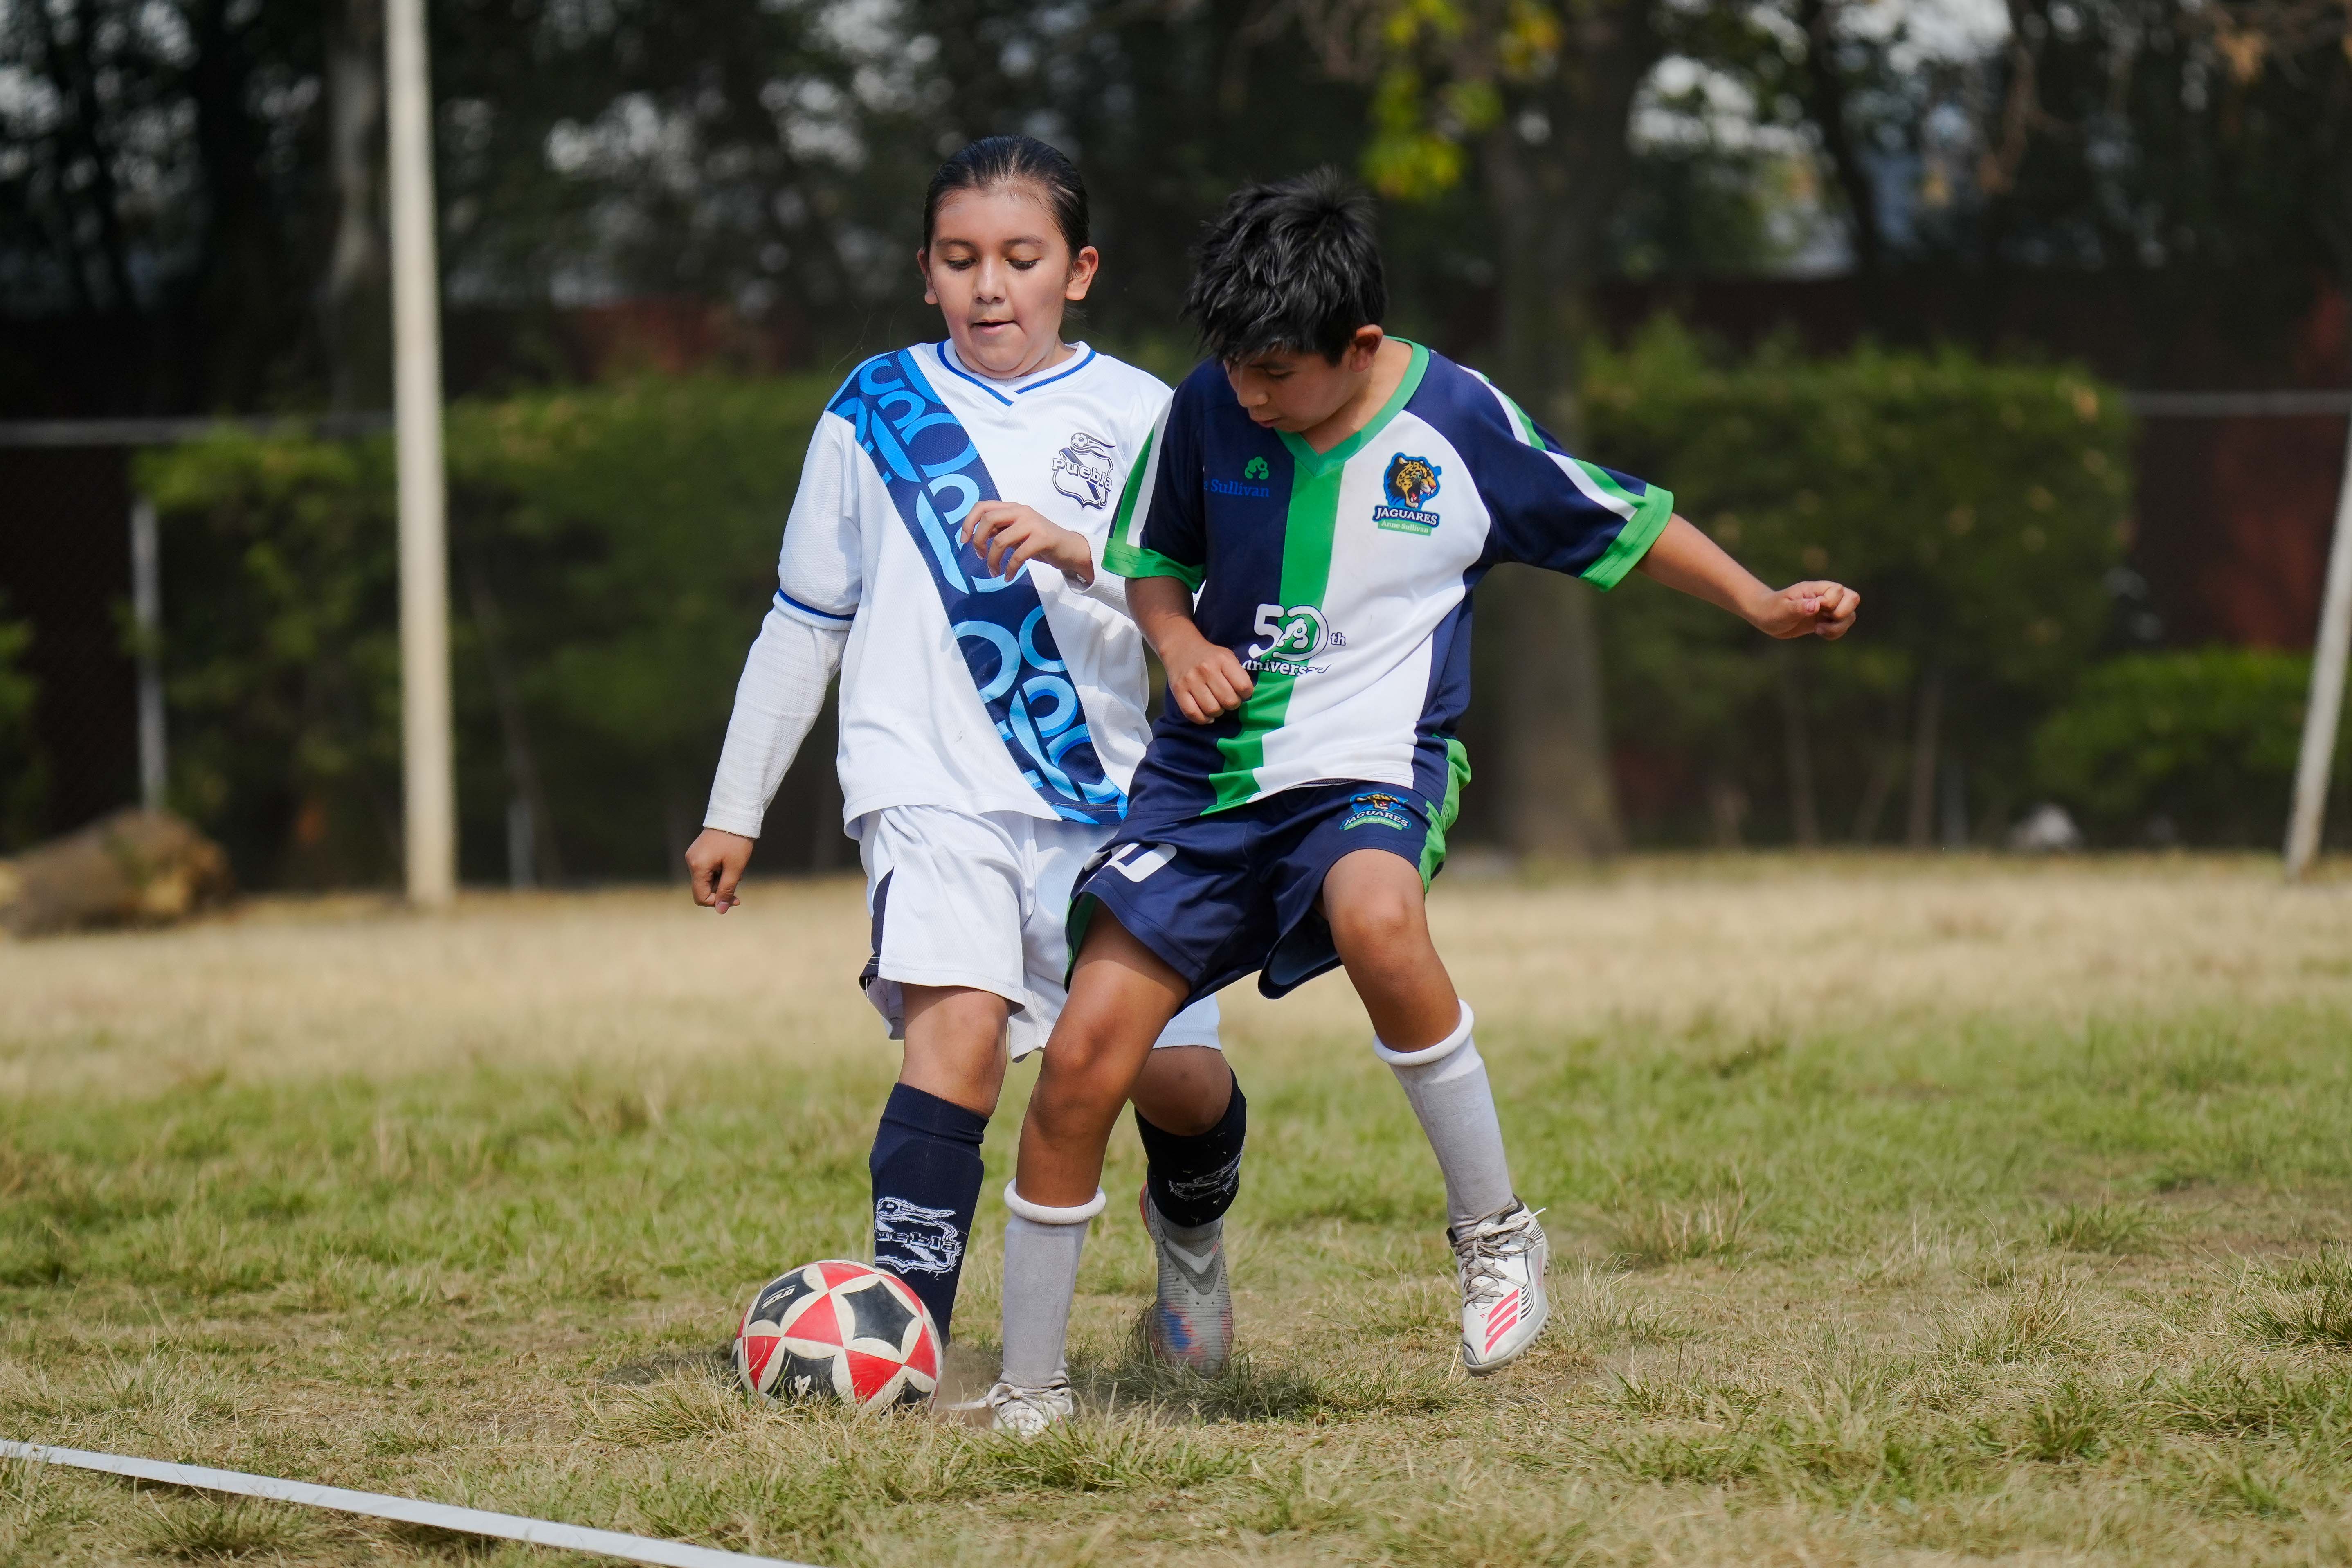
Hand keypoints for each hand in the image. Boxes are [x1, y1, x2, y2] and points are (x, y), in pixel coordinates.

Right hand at [685, 828, 755, 911]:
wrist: (735, 814)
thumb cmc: (736, 841)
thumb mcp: (735, 868)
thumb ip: (727, 890)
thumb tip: (721, 910)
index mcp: (698, 866)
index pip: (701, 896)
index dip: (717, 902)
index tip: (736, 899)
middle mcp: (691, 861)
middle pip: (703, 888)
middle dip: (721, 889)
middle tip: (738, 881)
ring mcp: (693, 855)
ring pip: (706, 878)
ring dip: (721, 879)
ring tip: (735, 868)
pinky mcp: (698, 851)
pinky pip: (706, 868)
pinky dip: (718, 871)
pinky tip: (730, 863)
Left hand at [962, 502, 1093, 585]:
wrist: (1069, 548)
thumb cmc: (1039, 542)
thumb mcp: (1016, 532)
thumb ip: (999, 529)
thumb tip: (974, 536)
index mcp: (1012, 508)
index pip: (982, 506)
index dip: (968, 522)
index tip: (964, 540)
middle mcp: (1021, 511)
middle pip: (988, 519)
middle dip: (978, 541)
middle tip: (981, 557)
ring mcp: (1032, 523)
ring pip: (1001, 540)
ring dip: (993, 560)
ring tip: (994, 572)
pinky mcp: (1042, 538)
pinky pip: (1018, 555)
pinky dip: (1010, 569)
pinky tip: (1008, 577)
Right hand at [1161, 628, 1254, 722]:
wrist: (1181, 648)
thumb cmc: (1210, 656)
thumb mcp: (1227, 657)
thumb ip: (1237, 674)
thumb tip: (1244, 697)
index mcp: (1223, 660)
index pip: (1244, 686)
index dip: (1246, 693)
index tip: (1240, 692)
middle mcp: (1207, 669)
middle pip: (1229, 701)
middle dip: (1232, 704)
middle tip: (1227, 699)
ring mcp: (1191, 680)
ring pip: (1212, 710)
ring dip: (1217, 712)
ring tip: (1216, 705)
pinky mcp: (1178, 690)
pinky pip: (1193, 714)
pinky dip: (1203, 719)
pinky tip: (1206, 715)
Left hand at [1748, 580, 1860, 640]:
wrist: (1765, 617)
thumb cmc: (1771, 609)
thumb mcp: (1782, 609)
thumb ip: (1798, 607)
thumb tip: (1816, 606)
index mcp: (1816, 589)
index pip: (1839, 590)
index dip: (1832, 603)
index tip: (1815, 609)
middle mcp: (1824, 596)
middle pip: (1853, 599)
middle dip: (1843, 614)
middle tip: (1823, 621)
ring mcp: (1826, 609)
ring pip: (1850, 615)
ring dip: (1839, 627)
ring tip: (1819, 630)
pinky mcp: (1825, 620)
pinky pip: (1842, 626)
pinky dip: (1835, 633)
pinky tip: (1819, 633)